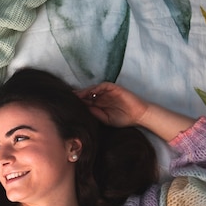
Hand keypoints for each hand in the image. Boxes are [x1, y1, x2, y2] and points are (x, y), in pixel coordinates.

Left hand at [77, 81, 195, 140]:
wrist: (139, 116)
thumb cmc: (123, 119)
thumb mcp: (105, 119)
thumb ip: (95, 113)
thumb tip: (83, 110)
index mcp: (99, 104)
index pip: (86, 101)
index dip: (78, 103)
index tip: (68, 105)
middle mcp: (102, 97)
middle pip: (87, 94)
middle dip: (78, 96)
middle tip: (67, 98)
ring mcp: (108, 92)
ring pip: (92, 89)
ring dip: (84, 92)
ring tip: (75, 95)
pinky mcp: (114, 88)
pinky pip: (102, 86)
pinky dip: (94, 88)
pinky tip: (88, 93)